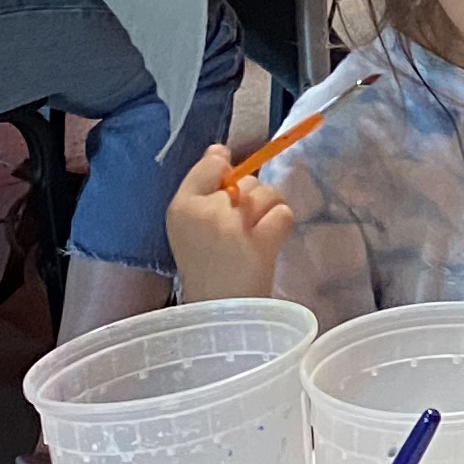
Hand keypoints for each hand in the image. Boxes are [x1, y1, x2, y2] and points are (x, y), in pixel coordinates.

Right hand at [167, 145, 293, 303]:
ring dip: (268, 212)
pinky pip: (284, 212)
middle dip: (251, 199)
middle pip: (246, 179)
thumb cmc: (205, 268)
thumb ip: (203, 187)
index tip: (229, 197)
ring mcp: (232, 225)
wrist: (217, 313)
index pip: (212, 164)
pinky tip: (268, 244)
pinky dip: (281, 226)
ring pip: (267, 192)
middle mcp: (204, 211)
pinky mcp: (259, 241)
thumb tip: (219, 149)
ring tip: (254, 238)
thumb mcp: (190, 227)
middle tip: (240, 231)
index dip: (227, 173)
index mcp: (180, 207)